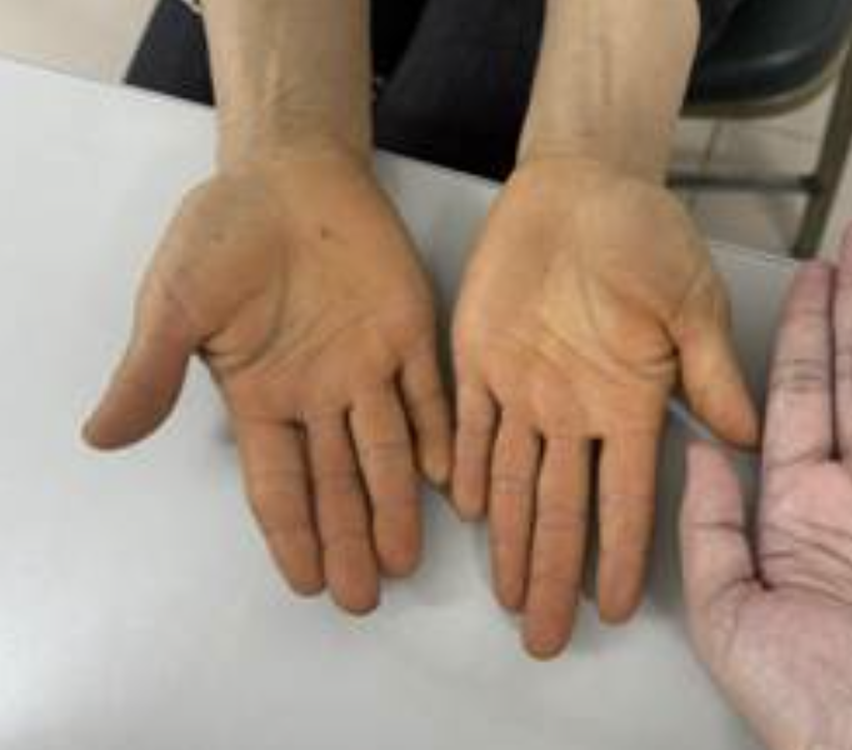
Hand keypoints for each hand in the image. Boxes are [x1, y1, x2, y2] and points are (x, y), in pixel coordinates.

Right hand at [84, 152, 452, 613]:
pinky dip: (437, 434)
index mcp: (263, 396)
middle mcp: (319, 395)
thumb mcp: (174, 304)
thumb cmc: (224, 235)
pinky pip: (427, 392)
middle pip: (336, 483)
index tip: (306, 585)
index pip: (278, 483)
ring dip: (395, 505)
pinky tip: (447, 478)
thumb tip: (101, 437)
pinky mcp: (410, 331)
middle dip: (348, 540)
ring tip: (405, 562)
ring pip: (385, 451)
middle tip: (363, 599)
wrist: (287, 170)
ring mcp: (368, 366)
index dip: (291, 534)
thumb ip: (150, 371)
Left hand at [452, 157, 757, 657]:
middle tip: (543, 640)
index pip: (626, 498)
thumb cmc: (647, 235)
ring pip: (511, 483)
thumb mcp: (692, 300)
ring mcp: (525, 389)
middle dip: (554, 576)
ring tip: (509, 601)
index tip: (615, 610)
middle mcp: (576, 411)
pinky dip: (460, 469)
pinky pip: (467, 427)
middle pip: (562, 511)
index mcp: (630, 402)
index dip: (620, 556)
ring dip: (510, 543)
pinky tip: (463, 513)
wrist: (583, 185)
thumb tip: (748, 439)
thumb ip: (710, 370)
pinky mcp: (479, 360)